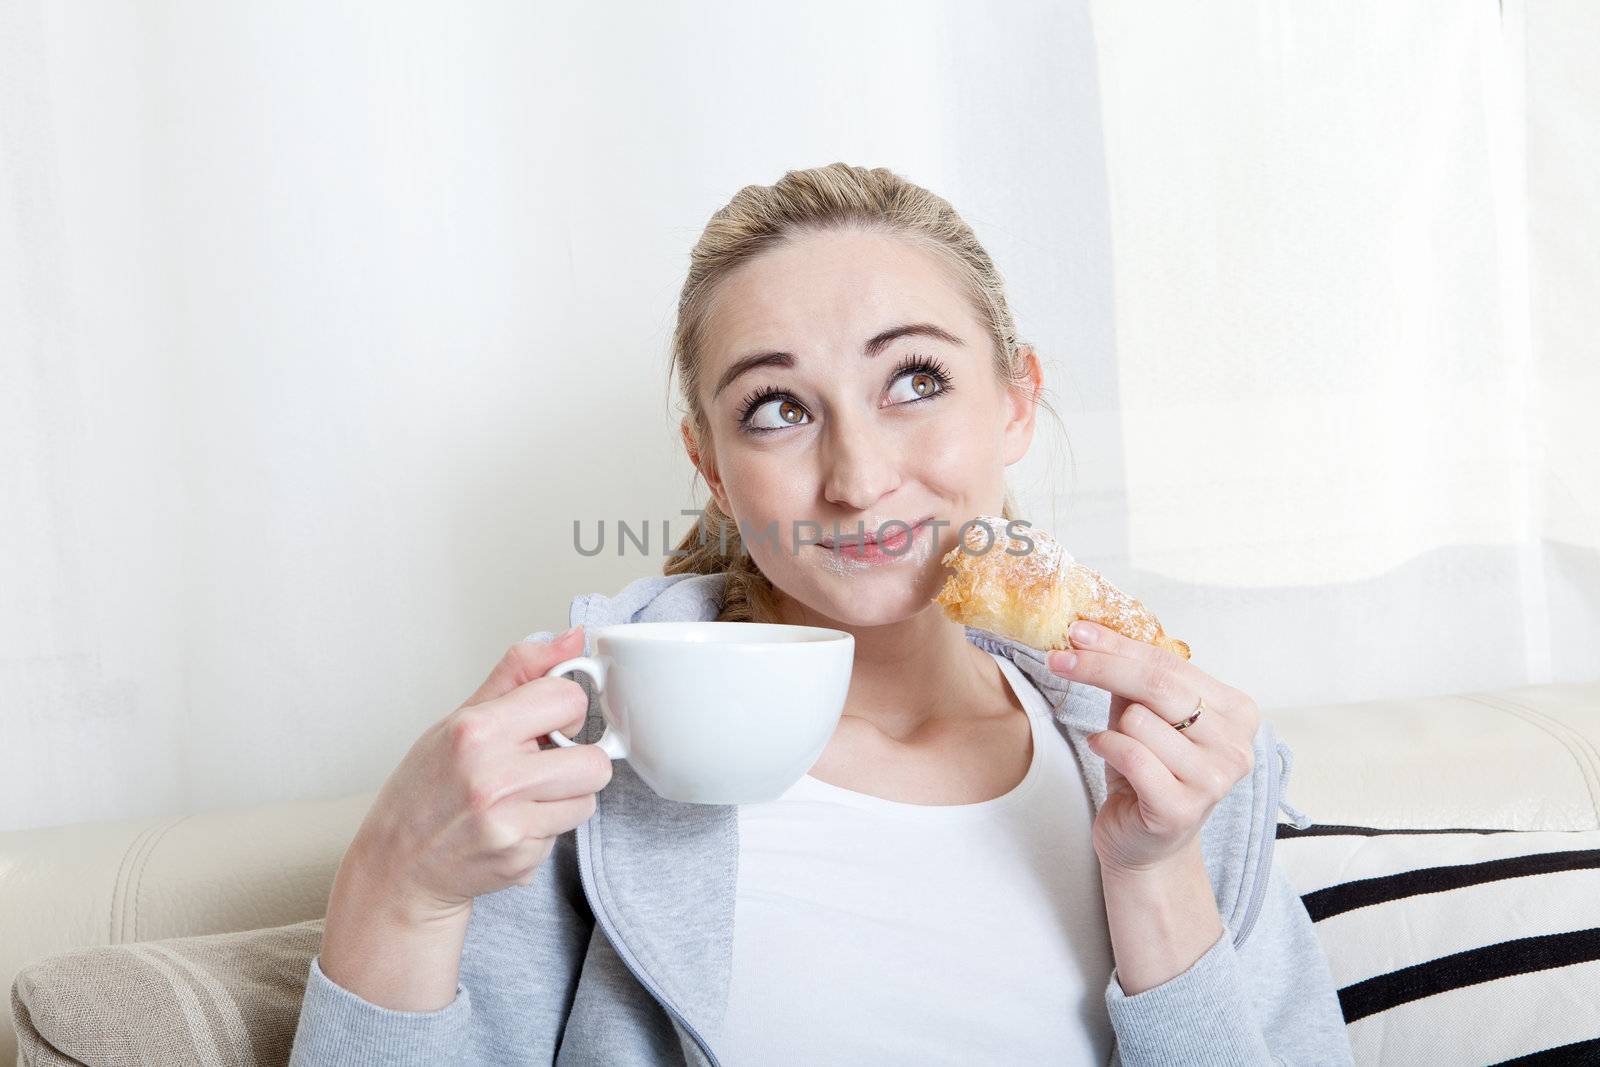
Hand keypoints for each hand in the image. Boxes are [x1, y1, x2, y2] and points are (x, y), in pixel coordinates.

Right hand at [344, 625, 613, 922]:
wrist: (398, 866)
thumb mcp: (460, 718)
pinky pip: (564, 834)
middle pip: (594, 762)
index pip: (568, 699)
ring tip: (524, 797)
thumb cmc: (426, 789)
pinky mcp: (519, 860)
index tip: (548, 723)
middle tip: (541, 765)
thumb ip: (520, 673)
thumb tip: (573, 637)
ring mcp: (507, 824)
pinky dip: (545, 829)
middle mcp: (493, 777)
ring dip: (565, 798)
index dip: (565, 709)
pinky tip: (511, 826)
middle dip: (576, 762)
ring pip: (588, 800)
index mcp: (477, 731)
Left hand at [1046, 621, 1259, 877]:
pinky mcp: (1182, 809)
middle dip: (1101, 667)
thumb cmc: (1146, 772)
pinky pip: (1130, 755)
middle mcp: (1235, 745)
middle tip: (1060, 660)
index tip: (1077, 632)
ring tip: (1117, 746)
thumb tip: (1089, 632)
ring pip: (1139, 720)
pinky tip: (1105, 753)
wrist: (1146, 843)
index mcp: (1237, 711)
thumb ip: (1129, 675)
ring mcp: (1214, 780)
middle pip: (1158, 685)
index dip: (1119, 645)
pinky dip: (1106, 747)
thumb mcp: (1140, 713)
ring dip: (1113, 727)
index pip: (1171, 663)